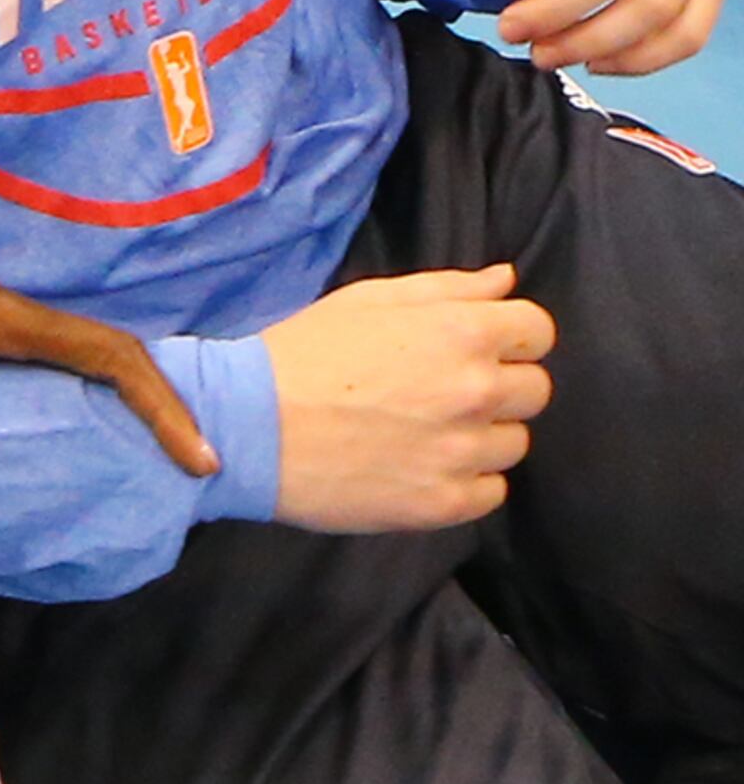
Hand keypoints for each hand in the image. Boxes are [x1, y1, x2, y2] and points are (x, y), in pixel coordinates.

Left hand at [0, 166, 215, 538]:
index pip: (99, 351)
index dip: (156, 400)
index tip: (198, 453)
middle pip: (98, 348)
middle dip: (154, 400)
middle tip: (193, 461)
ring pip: (65, 348)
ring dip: (113, 391)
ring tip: (150, 447)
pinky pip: (26, 353)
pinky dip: (64, 384)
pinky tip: (61, 419)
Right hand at [263, 265, 552, 531]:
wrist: (246, 426)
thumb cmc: (302, 354)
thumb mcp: (367, 300)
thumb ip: (446, 288)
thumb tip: (505, 282)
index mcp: (460, 332)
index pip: (538, 330)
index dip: (509, 337)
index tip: (476, 348)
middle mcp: (475, 390)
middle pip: (534, 390)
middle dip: (497, 386)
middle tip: (439, 393)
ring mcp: (463, 451)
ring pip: (515, 443)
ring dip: (480, 437)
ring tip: (422, 433)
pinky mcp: (445, 502)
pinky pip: (493, 491)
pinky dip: (466, 482)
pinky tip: (420, 467)